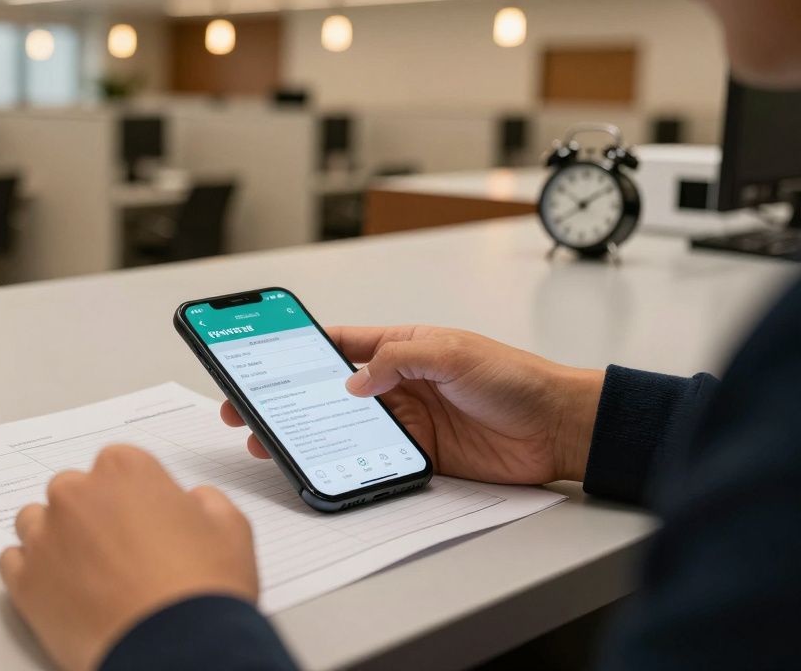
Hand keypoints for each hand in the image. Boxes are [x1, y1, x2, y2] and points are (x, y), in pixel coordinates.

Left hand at [0, 445, 257, 670]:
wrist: (176, 650)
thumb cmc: (203, 590)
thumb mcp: (231, 528)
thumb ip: (204, 501)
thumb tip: (191, 503)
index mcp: (124, 469)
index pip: (118, 465)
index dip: (133, 494)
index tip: (142, 518)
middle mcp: (76, 494)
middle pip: (73, 490)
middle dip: (91, 513)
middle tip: (118, 550)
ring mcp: (45, 537)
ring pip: (36, 521)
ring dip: (56, 537)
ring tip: (87, 572)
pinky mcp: (24, 582)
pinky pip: (14, 561)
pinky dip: (33, 571)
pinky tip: (61, 589)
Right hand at [221, 326, 603, 484]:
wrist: (557, 427)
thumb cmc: (515, 378)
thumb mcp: (452, 353)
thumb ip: (398, 361)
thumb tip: (353, 382)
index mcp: (401, 346)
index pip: (338, 343)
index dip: (298, 348)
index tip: (262, 354)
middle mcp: (398, 383)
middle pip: (329, 390)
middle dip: (287, 398)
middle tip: (249, 408)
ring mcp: (406, 420)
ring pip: (344, 426)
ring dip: (309, 432)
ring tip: (270, 441)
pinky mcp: (419, 454)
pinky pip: (372, 457)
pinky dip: (345, 461)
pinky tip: (322, 463)